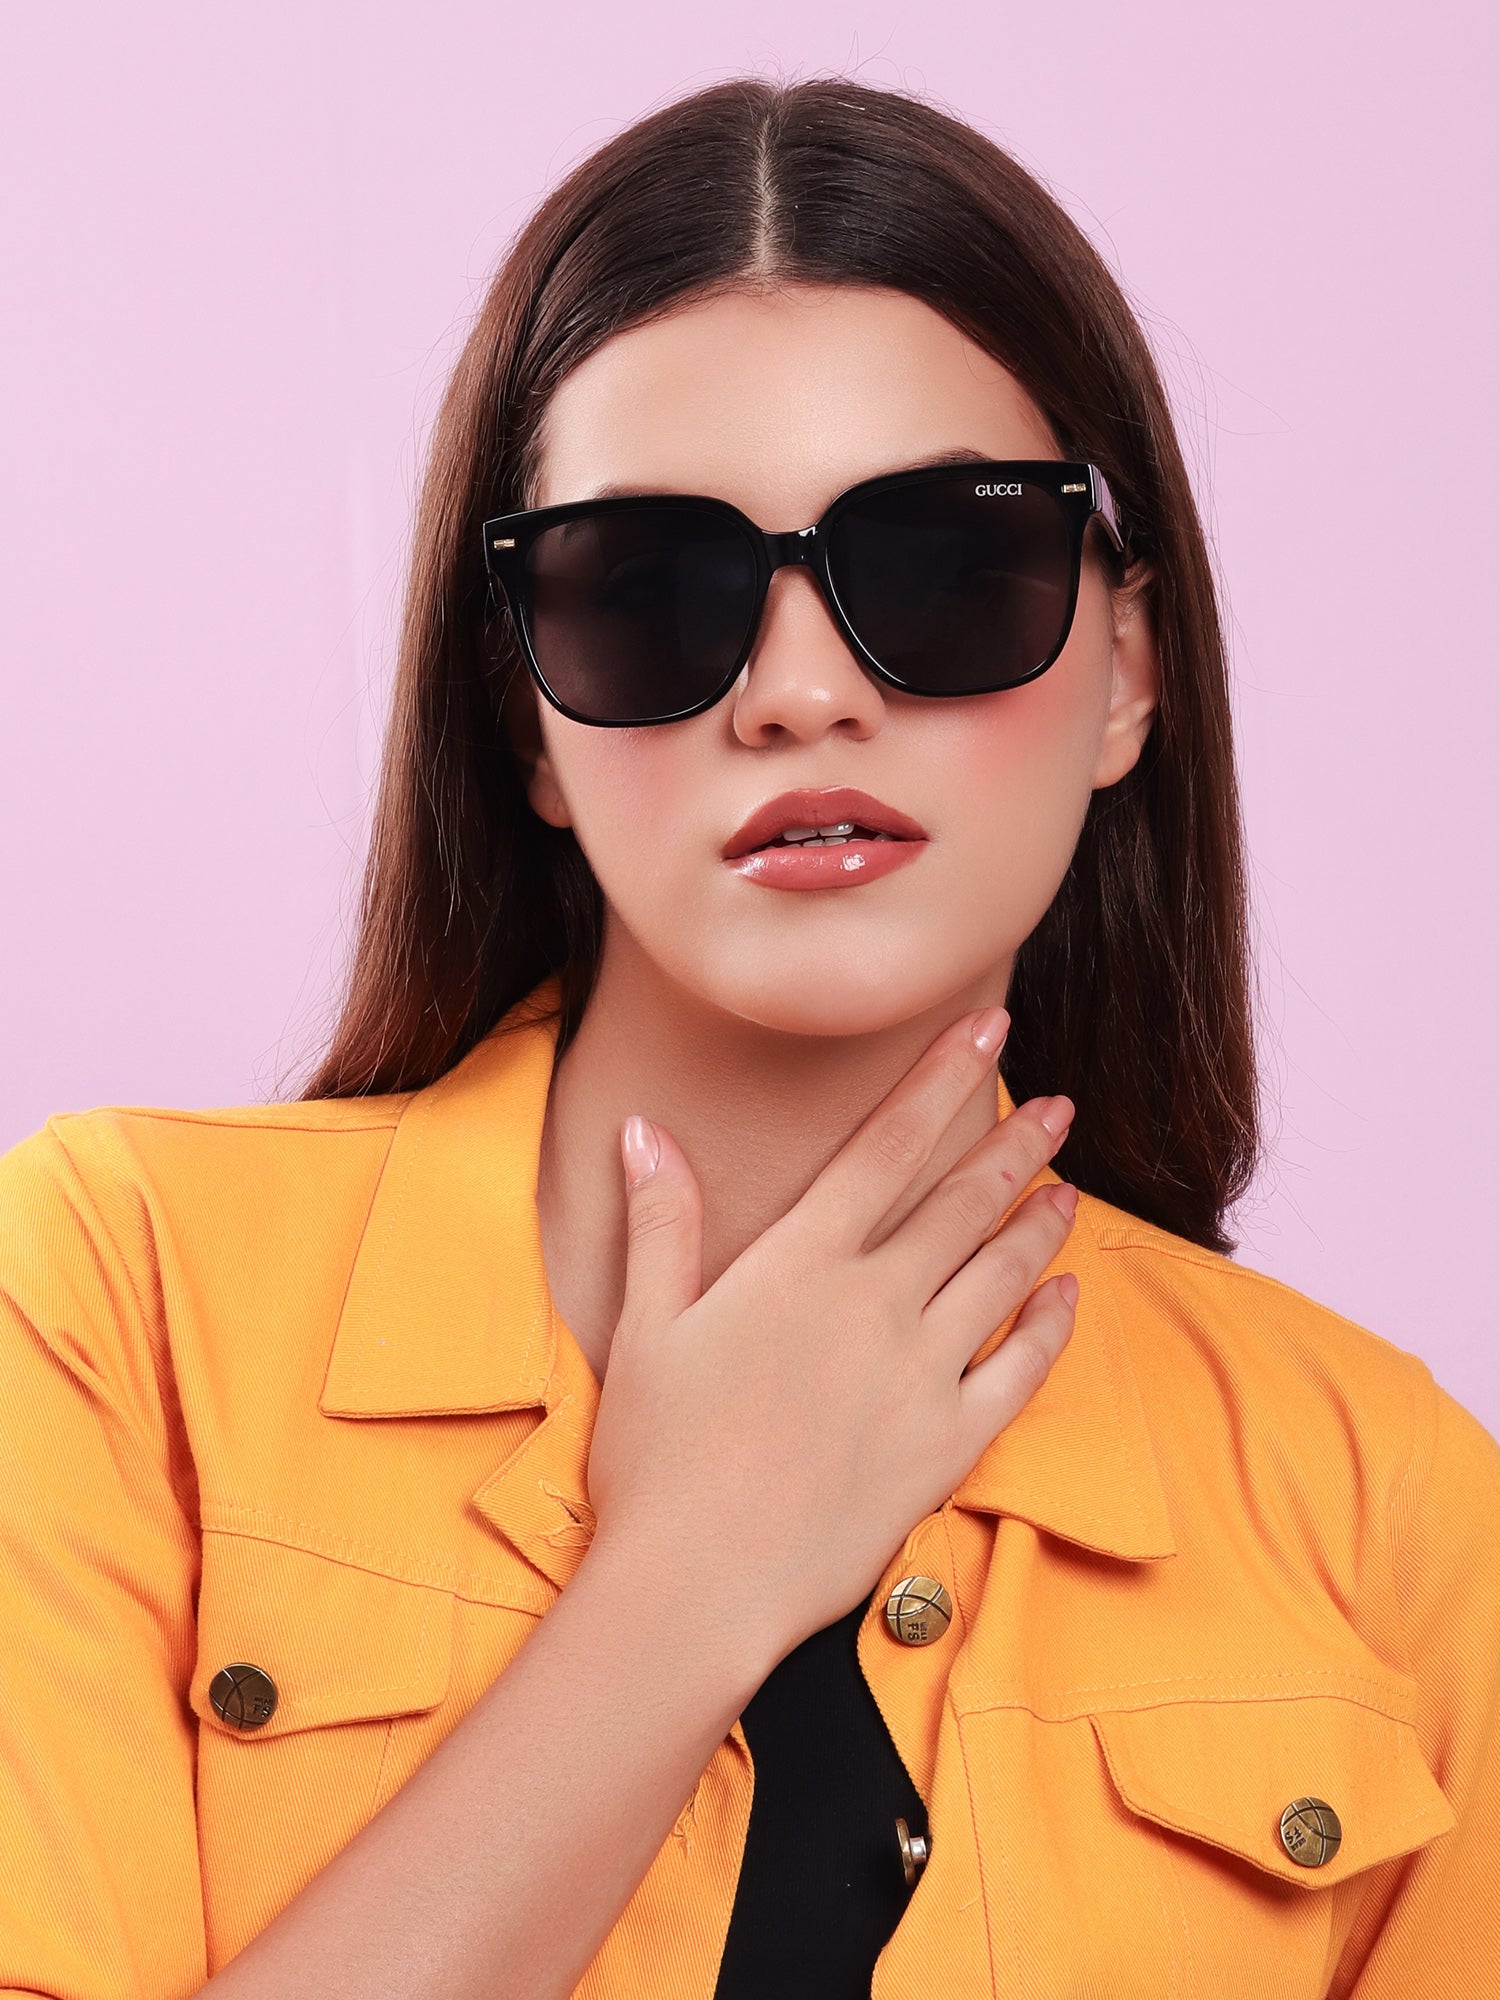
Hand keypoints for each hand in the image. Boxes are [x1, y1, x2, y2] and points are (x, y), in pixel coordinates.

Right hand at [583, 1007, 1076, 1670]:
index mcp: (799, 1264)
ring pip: (1001, 1272)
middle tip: (1058, 1103)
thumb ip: (661, 1219)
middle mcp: (873, 1303)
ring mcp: (920, 1373)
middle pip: (962, 1200)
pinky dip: (1050, 1325)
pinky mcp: (948, 1443)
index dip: (943, 1076)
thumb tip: (643, 1129)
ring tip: (1067, 1186)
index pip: (887, 1144)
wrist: (696, 1586)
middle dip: (1016, 1141)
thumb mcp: (646, 1326)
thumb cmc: (657, 1457)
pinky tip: (1067, 1295)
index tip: (989, 1027)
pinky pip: (1019, 1370)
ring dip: (1039, 1221)